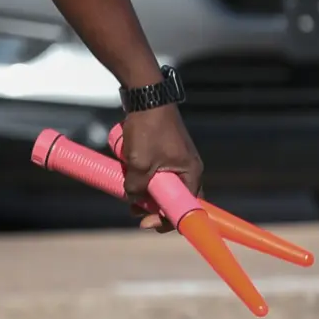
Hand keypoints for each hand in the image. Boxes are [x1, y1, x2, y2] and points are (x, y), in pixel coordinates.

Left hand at [118, 102, 203, 227]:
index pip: (185, 208)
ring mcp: (177, 159)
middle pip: (174, 199)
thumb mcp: (139, 164)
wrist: (146, 96)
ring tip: (127, 193)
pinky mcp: (166, 151)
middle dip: (153, 207)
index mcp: (191, 173)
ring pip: (162, 186)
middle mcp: (188, 168)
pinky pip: (156, 172)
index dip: (166, 220)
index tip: (145, 222)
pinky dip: (144, 178)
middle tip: (133, 210)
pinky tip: (129, 174)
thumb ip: (136, 187)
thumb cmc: (149, 129)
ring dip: (145, 193)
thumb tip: (133, 199)